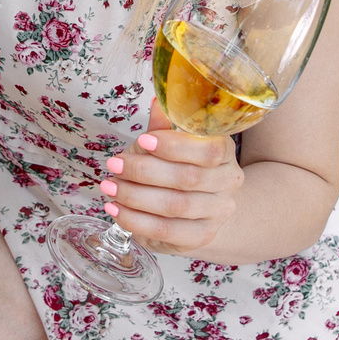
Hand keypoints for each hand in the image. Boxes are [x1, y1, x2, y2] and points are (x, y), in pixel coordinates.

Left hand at [100, 100, 243, 255]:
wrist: (200, 209)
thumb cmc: (181, 168)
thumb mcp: (172, 145)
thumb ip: (166, 127)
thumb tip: (158, 102)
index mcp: (225, 153)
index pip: (210, 149)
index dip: (174, 145)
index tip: (142, 140)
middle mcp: (228, 183)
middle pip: (187, 178)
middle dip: (143, 170)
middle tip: (113, 164)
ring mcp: (217, 213)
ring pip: (175, 206)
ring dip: (135, 196)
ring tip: (109, 186)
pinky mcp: (201, 237)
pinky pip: (166, 230)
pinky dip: (136, 220)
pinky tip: (116, 210)